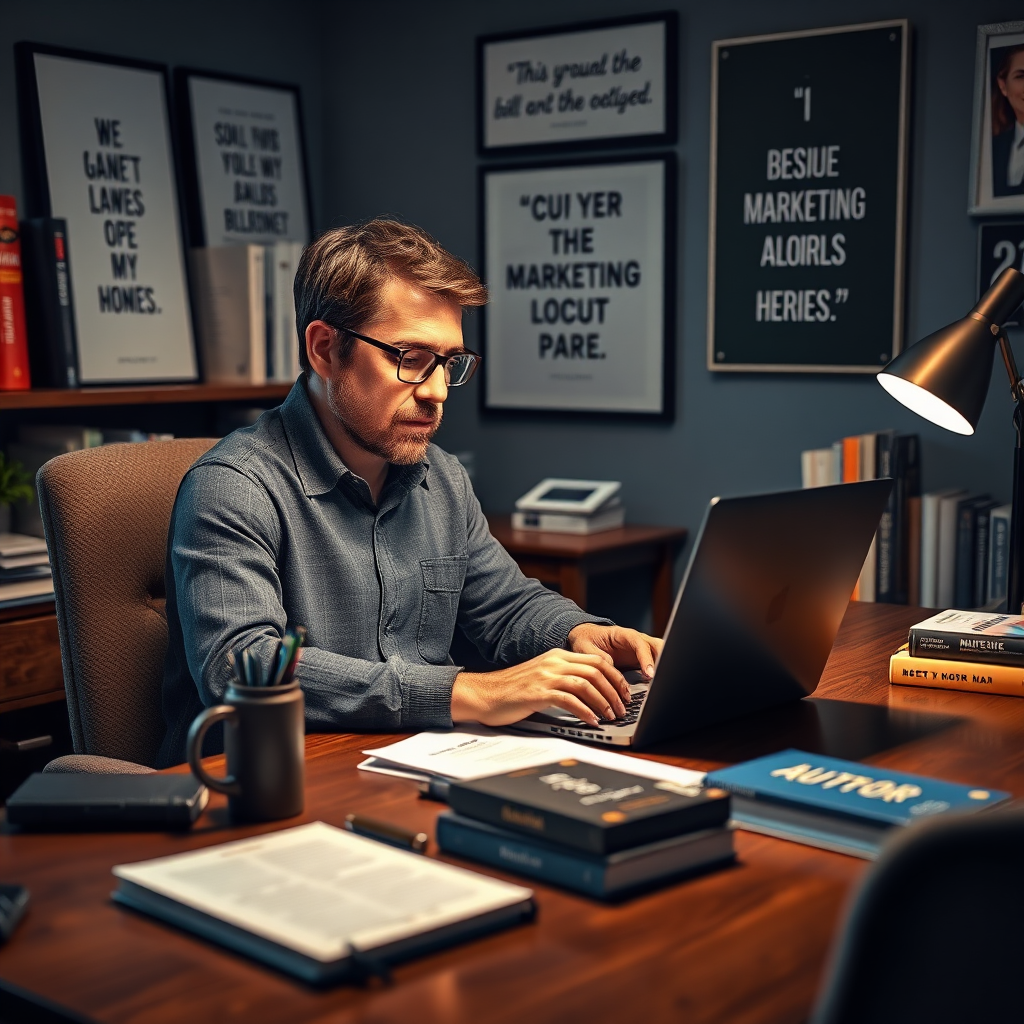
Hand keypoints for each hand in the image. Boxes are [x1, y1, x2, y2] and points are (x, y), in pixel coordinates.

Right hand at [451, 648, 630, 727]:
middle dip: (614, 690)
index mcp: (557, 656)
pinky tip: (592, 721)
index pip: (597, 660)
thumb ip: (564, 677)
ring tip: (611, 716)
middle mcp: (554, 662)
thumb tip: (592, 689)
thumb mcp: (542, 676)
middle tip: (623, 708)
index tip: (624, 693)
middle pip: (596, 670)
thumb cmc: (513, 690)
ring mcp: (546, 676)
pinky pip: (570, 700)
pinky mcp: (538, 693)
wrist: (485, 694)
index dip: (615, 677)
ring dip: (604, 702)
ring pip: (587, 684)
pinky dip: (586, 711)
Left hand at [566, 623, 662, 679]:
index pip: (640, 644)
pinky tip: (658, 687)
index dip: (646, 659)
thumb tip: (612, 668)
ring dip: (665, 667)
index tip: (649, 674)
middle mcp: (637, 641)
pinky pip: (657, 665)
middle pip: (658, 646)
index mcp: (624, 635)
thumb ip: (599, 657)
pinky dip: (660, 674)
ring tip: (663, 684)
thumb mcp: (586, 648)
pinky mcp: (643, 661)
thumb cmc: (587, 640)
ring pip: (662, 654)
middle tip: (663, 679)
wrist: (588, 638)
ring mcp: (642, 651)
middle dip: (664, 660)